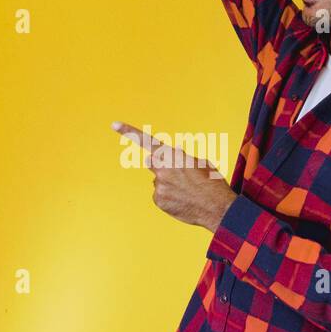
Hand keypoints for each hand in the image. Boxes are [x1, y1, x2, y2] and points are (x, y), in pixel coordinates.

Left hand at [112, 121, 235, 232]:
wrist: (216, 207)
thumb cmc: (211, 182)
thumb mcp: (199, 162)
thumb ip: (179, 157)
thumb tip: (168, 157)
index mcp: (173, 154)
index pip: (147, 141)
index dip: (129, 132)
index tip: (114, 124)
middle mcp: (162, 168)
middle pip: (152, 163)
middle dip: (161, 166)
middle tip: (179, 176)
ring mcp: (158, 185)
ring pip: (159, 181)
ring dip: (169, 184)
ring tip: (187, 191)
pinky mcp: (158, 199)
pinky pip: (160, 195)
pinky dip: (169, 197)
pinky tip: (182, 201)